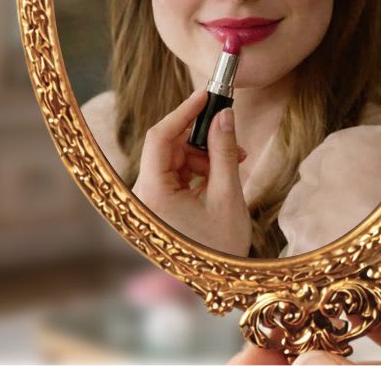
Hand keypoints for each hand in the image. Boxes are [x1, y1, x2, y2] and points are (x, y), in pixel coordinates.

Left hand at [132, 90, 251, 256]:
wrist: (222, 284)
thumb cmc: (223, 247)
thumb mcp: (227, 194)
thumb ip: (223, 150)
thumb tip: (223, 114)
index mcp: (153, 193)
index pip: (160, 137)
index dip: (183, 112)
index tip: (206, 95)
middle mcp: (144, 196)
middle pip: (168, 147)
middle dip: (201, 138)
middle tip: (231, 135)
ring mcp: (151, 202)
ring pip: (175, 160)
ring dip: (204, 155)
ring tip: (235, 162)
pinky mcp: (160, 207)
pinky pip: (177, 175)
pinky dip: (199, 170)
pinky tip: (222, 175)